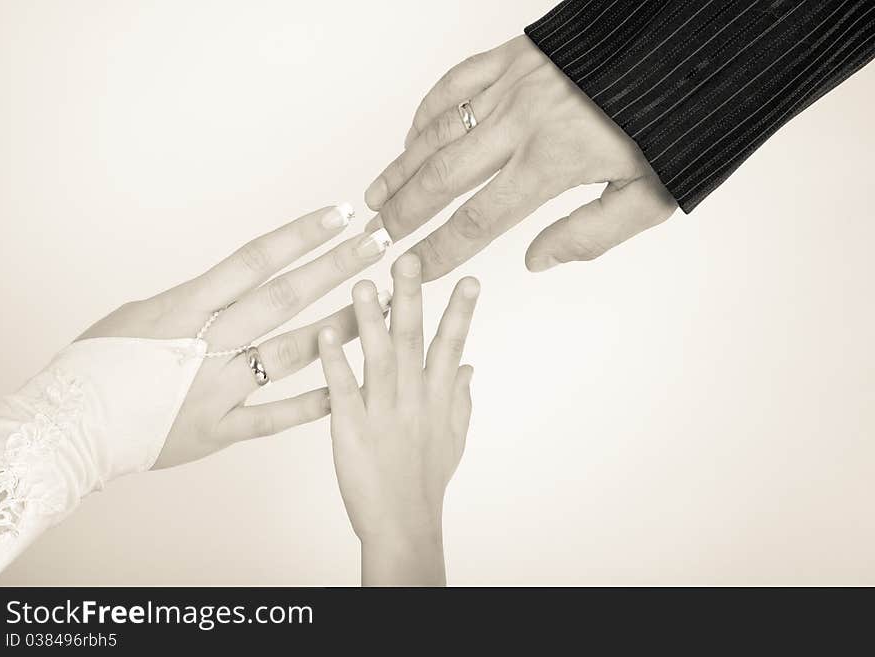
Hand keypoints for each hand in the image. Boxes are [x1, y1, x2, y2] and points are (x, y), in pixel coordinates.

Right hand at [78, 205, 391, 467]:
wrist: (68, 427)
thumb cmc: (99, 364)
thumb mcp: (142, 313)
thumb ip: (193, 300)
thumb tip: (228, 284)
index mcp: (185, 306)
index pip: (254, 260)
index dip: (300, 235)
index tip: (339, 213)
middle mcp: (207, 343)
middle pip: (282, 297)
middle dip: (334, 268)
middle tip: (377, 246)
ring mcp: (215, 388)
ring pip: (290, 353)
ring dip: (339, 329)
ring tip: (379, 309)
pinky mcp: (218, 430)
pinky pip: (274, 417)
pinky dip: (311, 404)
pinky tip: (347, 388)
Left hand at [318, 254, 478, 585]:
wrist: (404, 522)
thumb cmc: (426, 480)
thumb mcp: (454, 436)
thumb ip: (460, 396)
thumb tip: (468, 365)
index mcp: (437, 397)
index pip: (452, 345)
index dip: (461, 311)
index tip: (469, 276)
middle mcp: (413, 398)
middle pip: (414, 339)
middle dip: (411, 297)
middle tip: (408, 258)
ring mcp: (382, 411)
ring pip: (378, 357)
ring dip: (370, 319)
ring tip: (362, 283)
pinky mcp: (351, 428)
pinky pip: (342, 390)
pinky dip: (335, 361)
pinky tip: (325, 333)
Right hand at [364, 35, 676, 277]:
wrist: (689, 43)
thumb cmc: (673, 123)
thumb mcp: (649, 196)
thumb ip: (589, 234)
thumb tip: (536, 260)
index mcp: (552, 163)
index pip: (478, 220)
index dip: (440, 250)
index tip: (415, 268)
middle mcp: (521, 123)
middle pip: (443, 177)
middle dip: (405, 212)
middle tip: (379, 236)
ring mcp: (512, 84)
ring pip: (438, 131)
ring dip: (402, 166)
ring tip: (376, 195)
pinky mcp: (514, 55)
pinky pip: (454, 84)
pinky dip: (426, 112)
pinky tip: (413, 134)